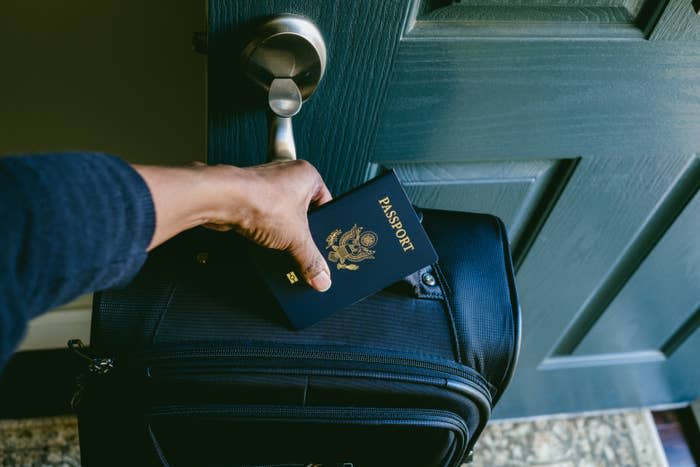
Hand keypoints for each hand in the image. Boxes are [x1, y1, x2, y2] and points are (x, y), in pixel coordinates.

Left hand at [204, 160, 332, 291]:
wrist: (222, 199)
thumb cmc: (261, 201)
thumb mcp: (296, 237)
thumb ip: (311, 259)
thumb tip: (322, 278)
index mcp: (307, 176)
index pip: (326, 204)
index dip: (326, 226)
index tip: (326, 244)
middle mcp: (287, 175)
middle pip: (303, 212)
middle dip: (303, 233)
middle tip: (306, 251)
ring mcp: (266, 185)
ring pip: (283, 215)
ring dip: (283, 233)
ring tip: (286, 250)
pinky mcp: (249, 196)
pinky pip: (264, 217)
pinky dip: (266, 232)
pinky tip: (266, 246)